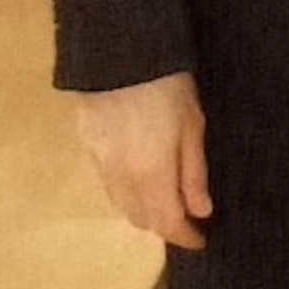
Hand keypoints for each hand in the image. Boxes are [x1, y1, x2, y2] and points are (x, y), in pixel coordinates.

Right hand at [73, 70, 212, 250]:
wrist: (118, 49)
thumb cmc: (167, 84)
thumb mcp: (192, 124)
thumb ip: (194, 172)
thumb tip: (201, 210)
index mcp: (150, 174)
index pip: (167, 223)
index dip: (185, 237)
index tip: (202, 239)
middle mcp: (120, 177)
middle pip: (140, 219)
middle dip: (164, 225)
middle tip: (187, 217)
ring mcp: (99, 162)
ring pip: (121, 204)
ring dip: (143, 209)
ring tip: (167, 196)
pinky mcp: (87, 145)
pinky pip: (107, 183)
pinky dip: (126, 190)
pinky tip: (141, 176)